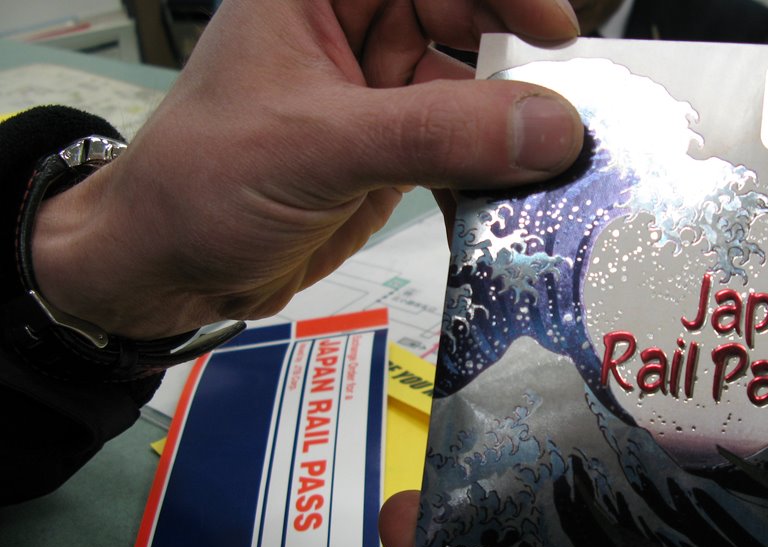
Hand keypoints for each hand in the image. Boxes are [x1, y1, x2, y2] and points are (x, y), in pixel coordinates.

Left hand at [31, 0, 581, 339]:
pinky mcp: (390, 154)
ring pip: (470, 93)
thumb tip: (547, 126)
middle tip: (563, 117)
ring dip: (508, 133)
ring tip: (547, 171)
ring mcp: (376, 97)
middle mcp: (352, 32)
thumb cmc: (200, 185)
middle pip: (465, 20)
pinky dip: (487, 178)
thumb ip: (434, 134)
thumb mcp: (319, 148)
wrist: (171, 268)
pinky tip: (505, 205)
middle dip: (515, 65)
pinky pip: (460, 152)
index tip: (553, 32)